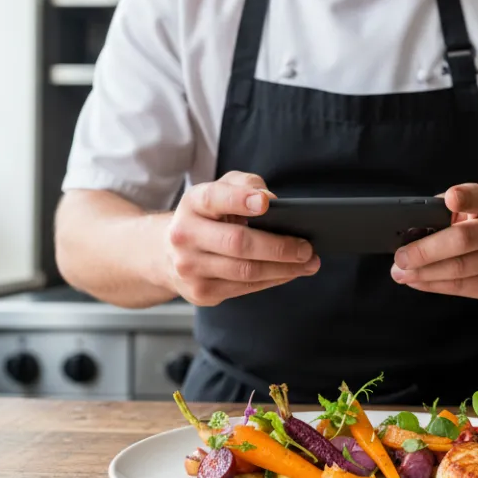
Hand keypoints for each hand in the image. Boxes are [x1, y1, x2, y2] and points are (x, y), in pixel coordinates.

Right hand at [165, 171, 318, 305]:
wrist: (168, 253)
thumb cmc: (207, 216)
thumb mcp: (221, 189)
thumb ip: (246, 185)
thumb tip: (270, 199)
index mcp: (193, 204)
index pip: (215, 199)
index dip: (240, 200)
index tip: (266, 203)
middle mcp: (185, 236)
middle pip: (238, 243)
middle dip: (279, 246)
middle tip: (307, 247)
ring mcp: (190, 268)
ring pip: (246, 271)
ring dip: (284, 269)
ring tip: (309, 262)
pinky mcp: (201, 292)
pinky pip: (245, 288)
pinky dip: (273, 280)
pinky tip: (290, 273)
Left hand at [389, 184, 477, 308]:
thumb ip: (451, 211)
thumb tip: (412, 230)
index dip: (467, 198)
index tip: (450, 199)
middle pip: (462, 240)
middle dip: (425, 250)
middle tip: (400, 256)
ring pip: (457, 270)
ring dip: (422, 272)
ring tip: (399, 272)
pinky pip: (460, 288)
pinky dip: (432, 284)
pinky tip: (416, 281)